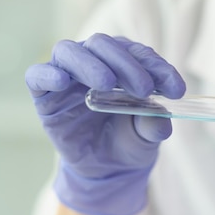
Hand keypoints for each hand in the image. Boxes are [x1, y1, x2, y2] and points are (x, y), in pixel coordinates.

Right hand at [25, 33, 185, 214]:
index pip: (138, 54)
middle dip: (126, 64)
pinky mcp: (44, 94)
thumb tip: (160, 119)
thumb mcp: (147, 136)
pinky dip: (48, 74)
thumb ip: (153, 124)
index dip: (158, 67)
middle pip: (103, 45)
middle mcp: (94, 62)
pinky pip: (38, 75)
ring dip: (90, 64)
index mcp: (123, 64)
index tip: (176, 89)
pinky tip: (62, 82)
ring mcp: (67, 76)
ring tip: (106, 83)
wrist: (106, 169)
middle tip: (145, 89)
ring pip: (69, 51)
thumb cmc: (129, 141)